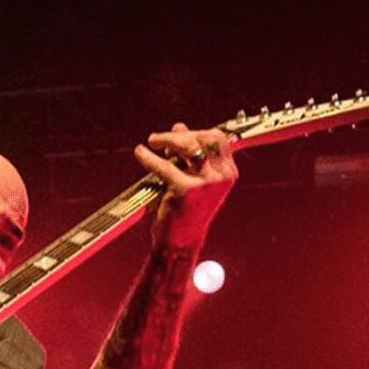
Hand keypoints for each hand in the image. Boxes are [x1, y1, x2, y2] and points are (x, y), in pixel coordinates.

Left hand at [135, 122, 237, 248]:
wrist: (180, 243)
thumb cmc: (185, 211)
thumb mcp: (191, 179)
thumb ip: (188, 154)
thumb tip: (179, 126)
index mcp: (228, 173)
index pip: (218, 138)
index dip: (197, 132)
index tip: (179, 133)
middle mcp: (220, 177)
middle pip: (204, 138)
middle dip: (180, 134)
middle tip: (160, 138)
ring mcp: (205, 183)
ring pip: (187, 146)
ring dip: (167, 139)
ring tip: (153, 140)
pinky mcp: (185, 190)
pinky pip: (165, 166)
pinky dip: (149, 158)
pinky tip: (140, 153)